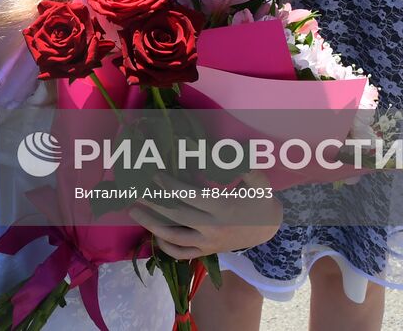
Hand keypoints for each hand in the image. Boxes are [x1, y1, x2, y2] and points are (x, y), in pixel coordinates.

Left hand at [129, 171, 281, 258]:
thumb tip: (214, 149)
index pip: (190, 197)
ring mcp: (209, 243)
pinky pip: (182, 255)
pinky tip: (154, 236)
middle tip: (134, 190)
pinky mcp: (207, 252)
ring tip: (134, 211)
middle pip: (177, 216)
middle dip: (153, 202)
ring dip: (151, 225)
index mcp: (223, 208)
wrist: (268, 227)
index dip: (169, 186)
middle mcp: (214, 228)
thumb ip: (240, 164)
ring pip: (175, 238)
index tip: (154, 175)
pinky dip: (166, 248)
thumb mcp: (257, 178)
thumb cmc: (259, 197)